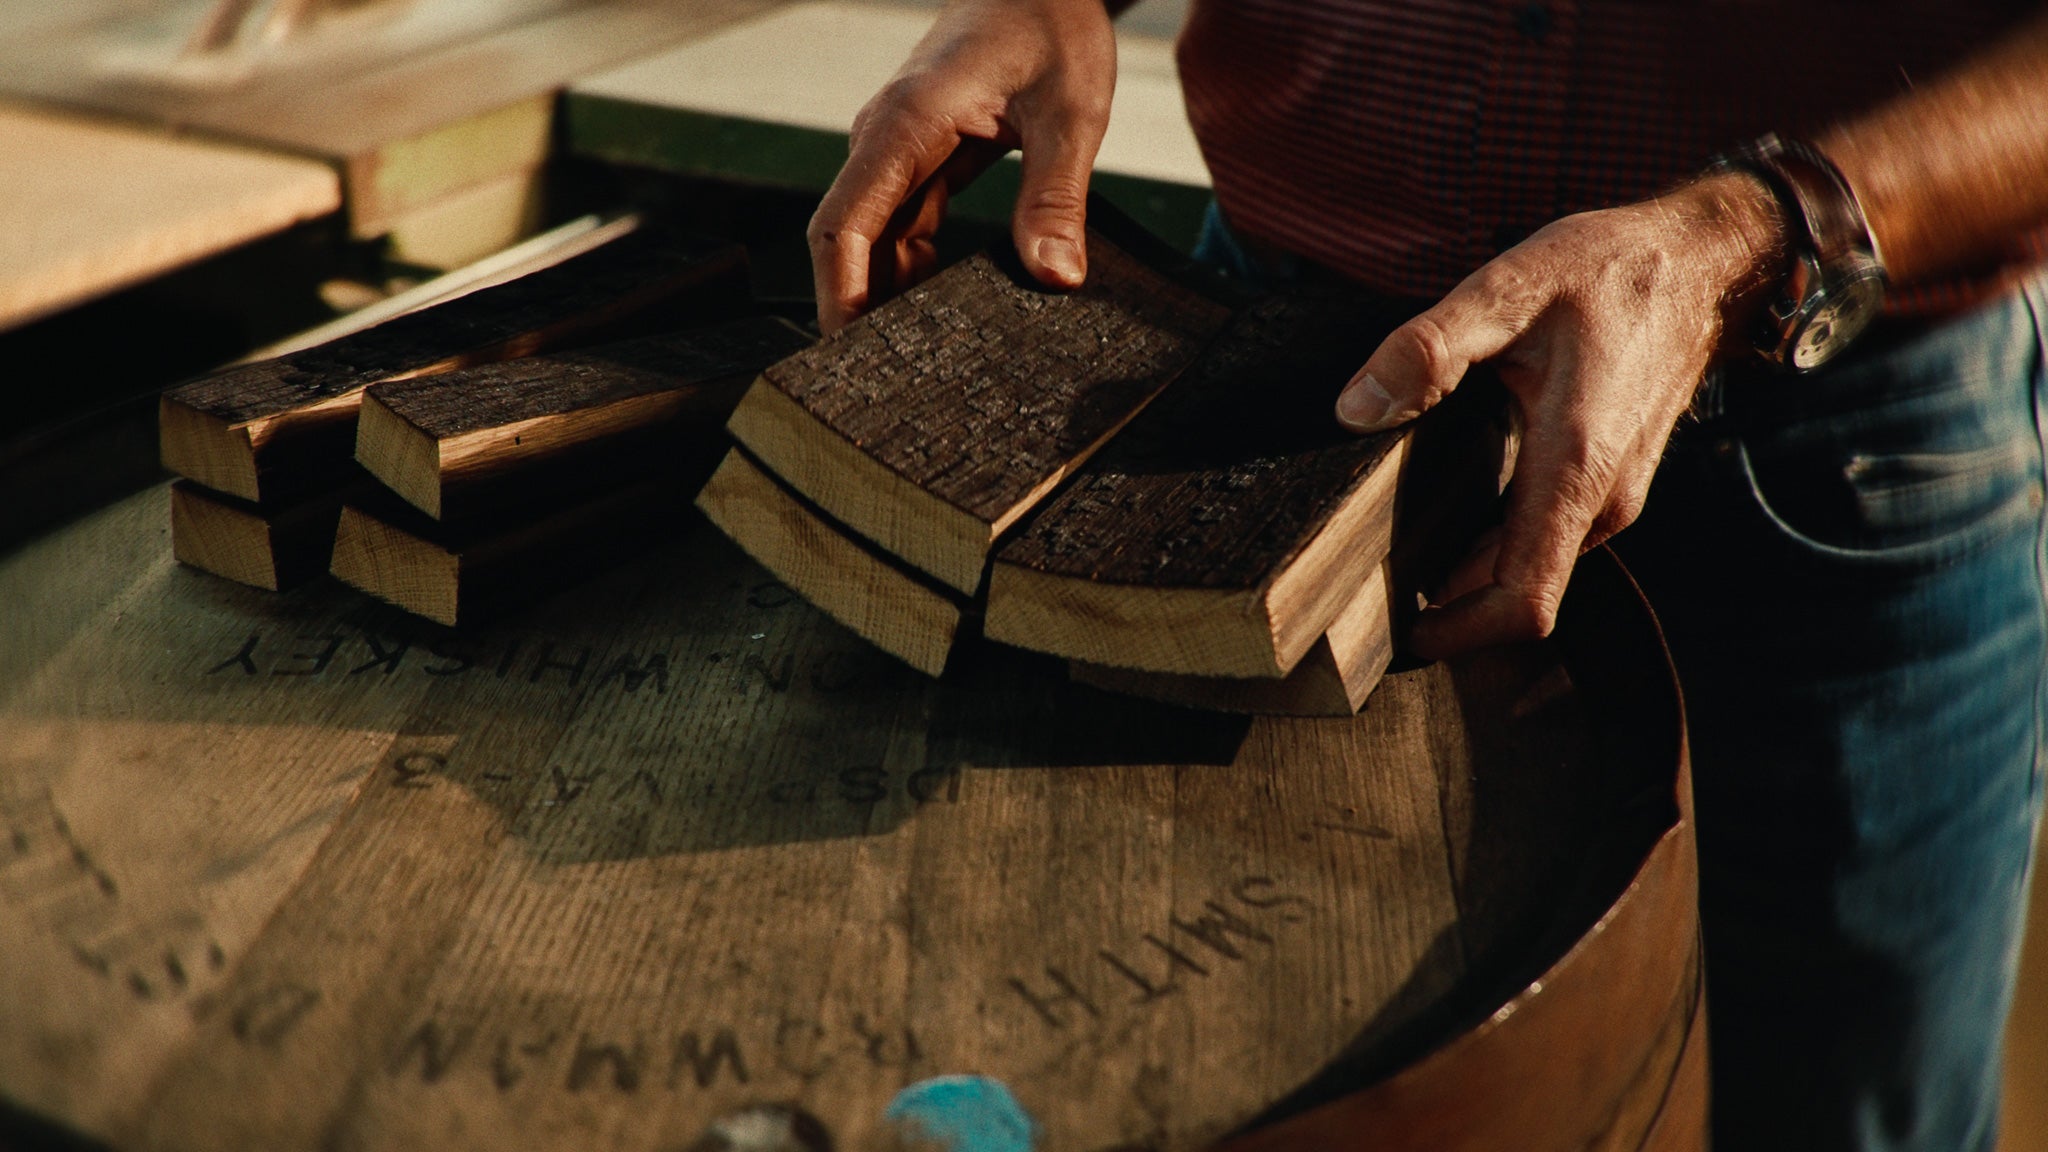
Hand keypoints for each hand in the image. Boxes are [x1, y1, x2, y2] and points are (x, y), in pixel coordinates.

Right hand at [808, 0, 1116, 333]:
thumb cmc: (1052, 23)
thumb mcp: (1070, 112)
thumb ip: (1056, 197)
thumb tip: (1054, 277)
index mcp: (904, 125)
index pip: (842, 227)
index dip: (838, 298)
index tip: (848, 356)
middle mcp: (885, 138)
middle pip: (848, 242)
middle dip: (858, 311)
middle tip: (886, 383)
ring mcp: (897, 148)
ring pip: (874, 238)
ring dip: (888, 295)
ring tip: (917, 360)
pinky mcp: (920, 156)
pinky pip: (903, 224)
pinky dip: (915, 269)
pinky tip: (945, 310)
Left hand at [1334, 172, 1785, 658]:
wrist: (1704, 263)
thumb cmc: (1612, 271)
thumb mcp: (1510, 288)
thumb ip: (1431, 349)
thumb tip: (1357, 407)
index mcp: (1575, 466)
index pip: (1525, 598)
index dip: (1460, 632)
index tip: (1404, 635)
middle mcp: (1603, 498)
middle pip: (1521, 593)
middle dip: (1451, 608)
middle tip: (1373, 592)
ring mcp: (1613, 494)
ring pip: (1535, 567)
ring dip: (1472, 577)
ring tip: (1399, 557)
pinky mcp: (1611, 481)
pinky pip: (1548, 538)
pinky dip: (1497, 546)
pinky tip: (1449, 516)